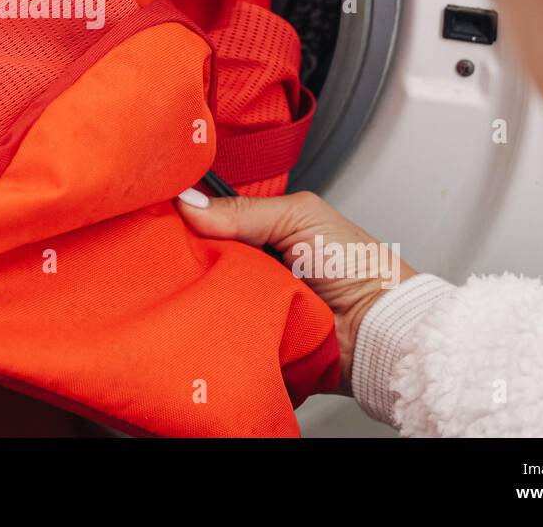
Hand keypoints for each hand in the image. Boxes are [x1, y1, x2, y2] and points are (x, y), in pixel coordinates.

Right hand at [176, 188, 415, 393]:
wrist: (381, 329)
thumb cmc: (356, 266)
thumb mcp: (298, 217)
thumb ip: (243, 210)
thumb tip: (187, 202)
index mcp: (261, 231)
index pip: (209, 221)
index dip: (186, 219)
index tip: (161, 217)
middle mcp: (250, 267)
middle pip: (199, 260)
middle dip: (186, 258)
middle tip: (169, 256)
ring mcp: (248, 305)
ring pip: (204, 297)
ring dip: (198, 294)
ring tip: (191, 288)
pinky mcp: (249, 340)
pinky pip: (218, 332)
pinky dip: (212, 326)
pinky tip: (204, 318)